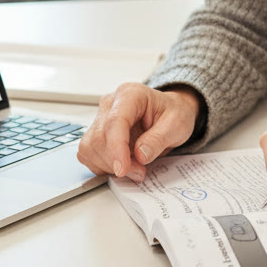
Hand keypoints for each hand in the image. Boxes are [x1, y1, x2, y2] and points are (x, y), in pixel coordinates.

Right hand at [76, 82, 201, 178]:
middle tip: (139, 171)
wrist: (170, 112)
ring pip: (90, 148)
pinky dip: (103, 166)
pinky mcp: (96, 134)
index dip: (116, 148)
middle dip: (116, 162)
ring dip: (109, 166)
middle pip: (99, 137)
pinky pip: (89, 154)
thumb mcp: (177, 124)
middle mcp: (110, 104)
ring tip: (134, 168)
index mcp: (131, 95)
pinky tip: (122, 165)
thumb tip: (140, 155)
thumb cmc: (173, 113)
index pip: (114, 121)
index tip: (123, 169)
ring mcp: (101, 118)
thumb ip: (158, 139)